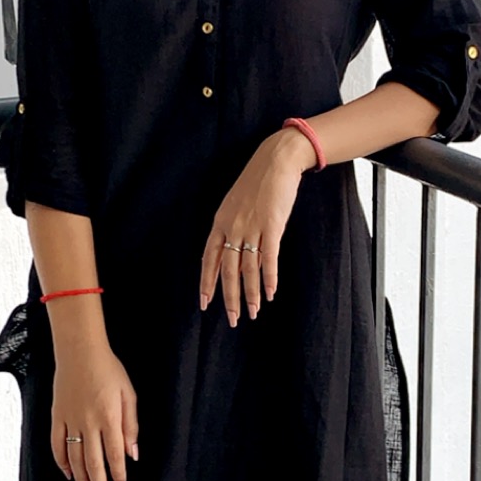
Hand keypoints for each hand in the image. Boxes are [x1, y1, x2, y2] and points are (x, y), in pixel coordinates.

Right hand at [51, 335, 138, 480]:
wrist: (80, 351)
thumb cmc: (108, 370)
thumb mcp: (129, 394)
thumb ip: (131, 426)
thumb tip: (133, 453)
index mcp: (108, 416)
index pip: (114, 454)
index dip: (118, 474)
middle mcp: (88, 422)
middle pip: (93, 462)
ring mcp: (70, 420)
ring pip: (74, 458)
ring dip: (81, 479)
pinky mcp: (57, 416)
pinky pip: (56, 444)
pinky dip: (61, 462)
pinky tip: (68, 474)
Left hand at [201, 128, 310, 324]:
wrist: (276, 161)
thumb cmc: (257, 183)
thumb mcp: (236, 204)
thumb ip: (234, 229)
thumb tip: (236, 254)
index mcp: (220, 223)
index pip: (209, 259)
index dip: (207, 282)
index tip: (205, 303)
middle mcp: (232, 227)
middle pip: (228, 270)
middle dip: (229, 297)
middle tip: (232, 319)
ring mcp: (252, 227)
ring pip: (248, 268)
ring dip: (250, 293)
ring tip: (253, 312)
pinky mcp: (272, 225)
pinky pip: (269, 258)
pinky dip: (269, 278)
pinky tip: (269, 293)